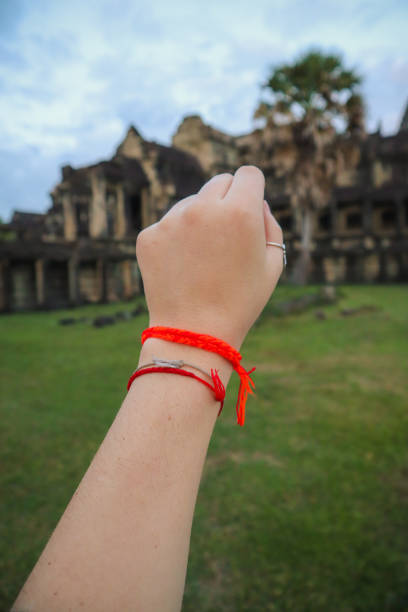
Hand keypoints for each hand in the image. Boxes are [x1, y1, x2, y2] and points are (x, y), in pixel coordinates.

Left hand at [135, 165, 283, 349]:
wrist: (195, 333)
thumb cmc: (241, 302)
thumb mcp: (272, 264)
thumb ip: (269, 224)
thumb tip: (256, 200)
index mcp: (240, 212)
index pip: (249, 174)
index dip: (252, 189)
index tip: (249, 205)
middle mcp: (204, 208)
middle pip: (219, 182)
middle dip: (227, 201)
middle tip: (227, 236)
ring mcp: (172, 220)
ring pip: (192, 202)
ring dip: (200, 218)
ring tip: (203, 259)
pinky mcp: (149, 235)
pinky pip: (169, 223)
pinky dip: (177, 238)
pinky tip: (183, 266)